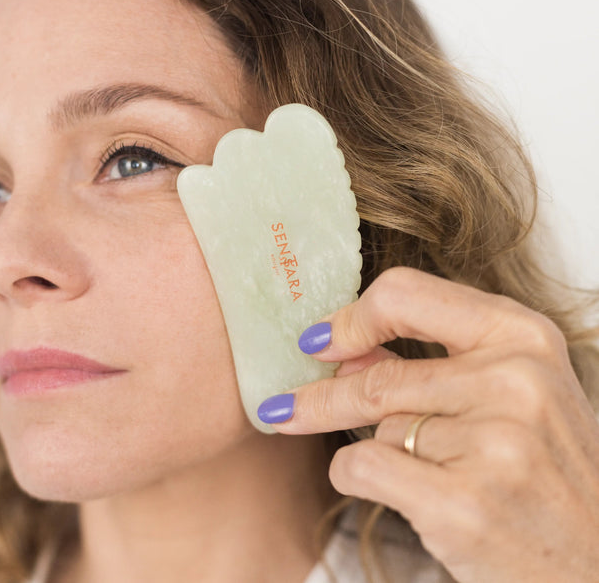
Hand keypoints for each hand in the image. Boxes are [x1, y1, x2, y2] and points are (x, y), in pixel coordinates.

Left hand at [263, 267, 598, 582]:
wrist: (593, 564)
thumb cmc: (543, 469)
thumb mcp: (506, 393)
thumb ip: (428, 362)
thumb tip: (341, 349)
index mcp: (522, 335)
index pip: (405, 293)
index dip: (351, 318)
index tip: (320, 342)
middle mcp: (515, 379)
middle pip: (377, 373)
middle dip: (319, 393)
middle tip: (281, 403)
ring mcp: (495, 443)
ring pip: (374, 423)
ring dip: (360, 438)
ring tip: (362, 444)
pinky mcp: (465, 505)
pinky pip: (364, 466)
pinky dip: (352, 475)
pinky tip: (380, 484)